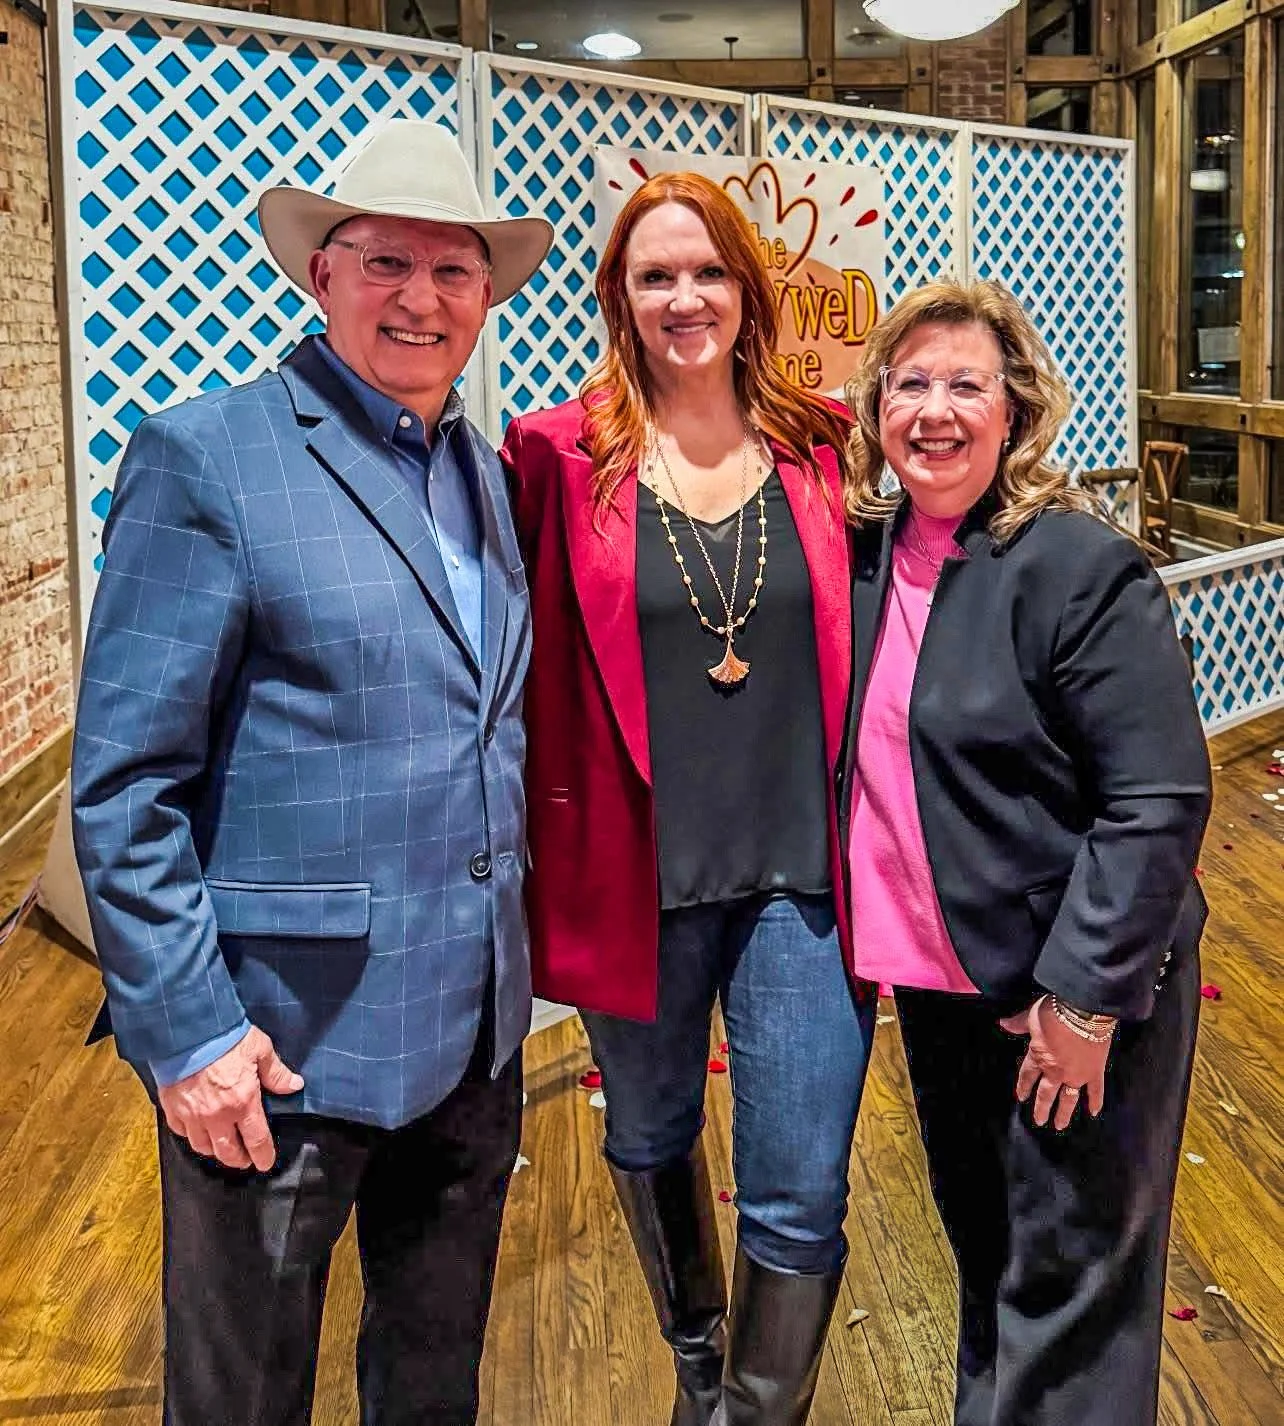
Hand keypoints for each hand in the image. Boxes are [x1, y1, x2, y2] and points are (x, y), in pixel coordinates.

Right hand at [157, 1026, 303, 1170]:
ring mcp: (192, 1115)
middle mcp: (216, 1116)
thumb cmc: (226, 1037)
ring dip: (215, 1151)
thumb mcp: (260, 1050)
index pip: (256, 1140)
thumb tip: (294, 1085)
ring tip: (223, 1147)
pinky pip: (182, 1133)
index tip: (265, 1162)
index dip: (263, 1156)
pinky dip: (192, 1136)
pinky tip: (198, 1132)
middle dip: (239, 1160)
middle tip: (245, 1159)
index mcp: (242, 1103)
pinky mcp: (173, 1108)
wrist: (188, 1030)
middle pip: (228, 1153)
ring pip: (203, 1147)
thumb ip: (276, 1073)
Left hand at [998, 996, 1111, 1130]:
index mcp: (1038, 1056)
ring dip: (1063, 1113)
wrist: (1083, 1010)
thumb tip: (1003, 1023)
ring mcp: (1076, 1074)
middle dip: (1041, 1108)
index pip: (1028, 1075)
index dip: (1023, 1086)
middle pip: (1046, 1093)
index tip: (1021, 1097)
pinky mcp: (1094, 1072)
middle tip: (1039, 1121)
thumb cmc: (1055, 1010)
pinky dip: (1095, 1102)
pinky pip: (1095, 1091)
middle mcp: (1055, 1071)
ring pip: (1068, 1099)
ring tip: (1060, 1126)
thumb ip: (1018, 1023)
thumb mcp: (1032, 1015)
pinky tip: (1093, 1113)